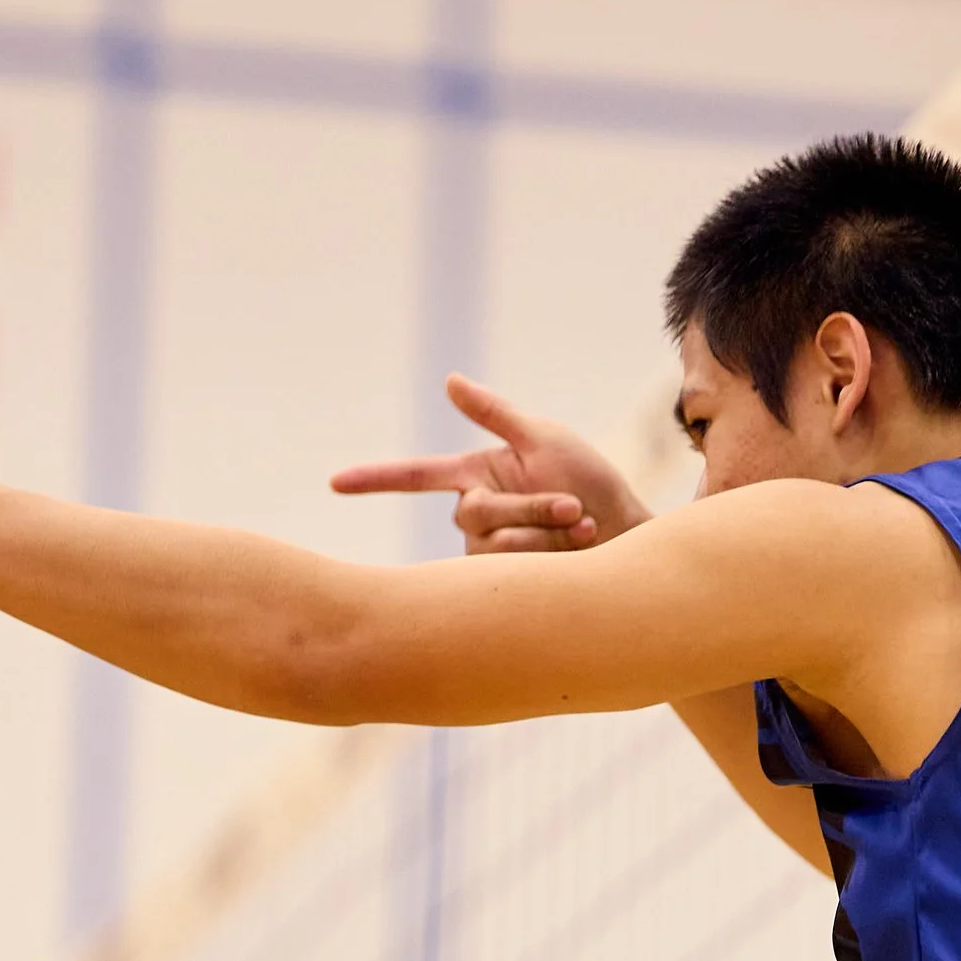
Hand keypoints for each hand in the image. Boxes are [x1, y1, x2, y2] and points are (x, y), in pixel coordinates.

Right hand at [332, 376, 649, 552]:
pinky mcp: (507, 580)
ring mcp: (488, 550)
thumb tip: (450, 380)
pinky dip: (551, 550)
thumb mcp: (545, 437)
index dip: (375, 479)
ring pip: (494, 542)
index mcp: (477, 474)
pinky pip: (512, 567)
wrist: (626, 532)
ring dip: (544, 529)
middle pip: (474, 510)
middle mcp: (475, 513)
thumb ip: (495, 414)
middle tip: (573, 504)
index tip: (334, 483)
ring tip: (581, 525)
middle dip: (528, 505)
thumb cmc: (589, 480)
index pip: (415, 476)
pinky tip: (579, 548)